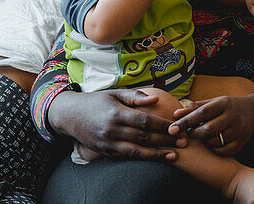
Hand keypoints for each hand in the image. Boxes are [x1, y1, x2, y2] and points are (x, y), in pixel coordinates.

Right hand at [48, 88, 182, 161]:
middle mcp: (112, 130)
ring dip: (156, 155)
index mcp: (117, 113)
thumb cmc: (97, 101)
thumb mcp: (115, 93)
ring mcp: (108, 143)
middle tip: (184, 142)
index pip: (145, 121)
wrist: (70, 115)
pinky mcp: (105, 152)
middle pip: (143, 137)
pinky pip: (126, 157)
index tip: (178, 127)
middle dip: (165, 141)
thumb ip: (136, 96)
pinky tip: (155, 158)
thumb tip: (156, 99)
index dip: (163, 125)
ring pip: (136, 152)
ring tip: (174, 156)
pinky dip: (142, 159)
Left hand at [170, 91, 253, 156]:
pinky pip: (222, 151)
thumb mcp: (213, 102)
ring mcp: (239, 130)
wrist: (253, 112)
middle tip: (189, 134)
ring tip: (203, 136)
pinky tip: (213, 143)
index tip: (171, 129)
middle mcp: (233, 116)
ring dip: (204, 142)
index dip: (185, 121)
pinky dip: (214, 149)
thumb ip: (194, 108)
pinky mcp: (242, 142)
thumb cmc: (226, 107)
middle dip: (194, 134)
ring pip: (214, 142)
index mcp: (224, 103)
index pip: (202, 112)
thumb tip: (175, 114)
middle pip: (208, 130)